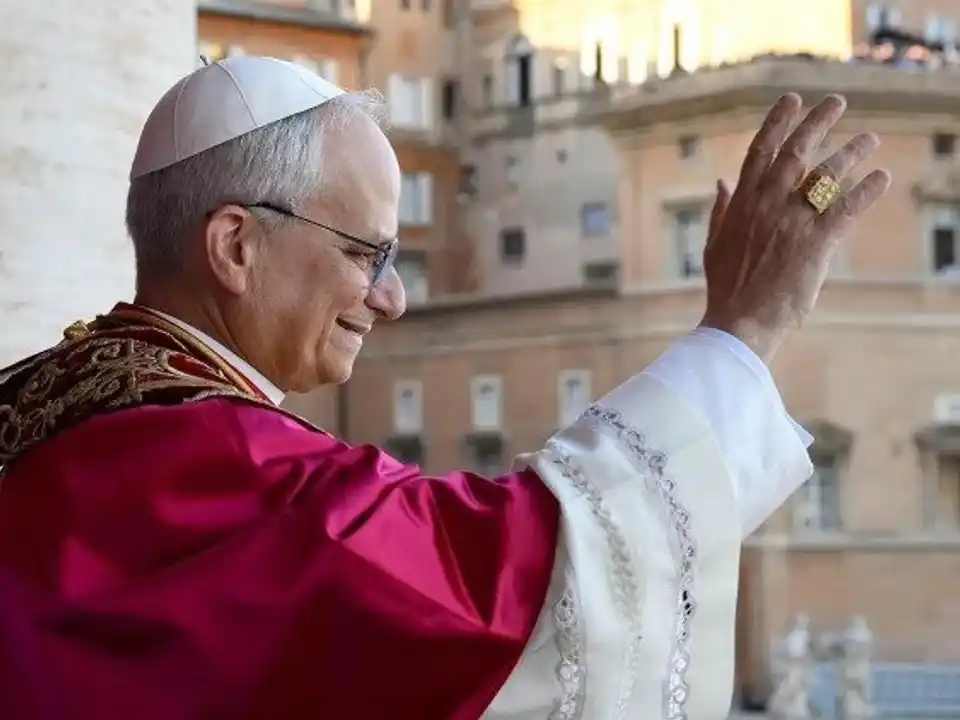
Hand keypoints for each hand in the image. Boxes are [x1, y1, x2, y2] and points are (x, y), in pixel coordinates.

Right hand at [699, 93, 890, 361]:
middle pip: (796, 152)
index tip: (791, 99)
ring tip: (869, 138)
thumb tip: (721, 182)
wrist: (739, 322)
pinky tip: (882, 177)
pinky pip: (846, 208)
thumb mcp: (714, 244)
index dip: (777, 122)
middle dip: (817, 122)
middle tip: (837, 101)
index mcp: (742, 203)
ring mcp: (791, 222)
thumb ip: (721, 209)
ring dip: (850, 153)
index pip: (760, 151)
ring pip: (826, 176)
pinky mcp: (816, 243)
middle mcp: (767, 205)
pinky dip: (866, 190)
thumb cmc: (726, 288)